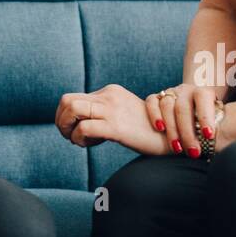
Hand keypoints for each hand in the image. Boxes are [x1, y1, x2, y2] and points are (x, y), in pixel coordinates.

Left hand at [55, 84, 175, 154]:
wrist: (173, 138)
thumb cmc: (148, 131)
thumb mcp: (123, 116)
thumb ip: (104, 114)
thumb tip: (80, 123)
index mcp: (110, 91)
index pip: (72, 97)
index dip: (67, 117)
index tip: (76, 131)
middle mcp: (109, 96)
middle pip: (66, 100)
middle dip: (61, 121)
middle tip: (70, 136)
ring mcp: (112, 110)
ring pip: (71, 109)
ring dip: (66, 128)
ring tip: (78, 141)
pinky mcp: (116, 126)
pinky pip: (83, 128)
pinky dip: (79, 139)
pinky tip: (90, 145)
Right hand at [143, 83, 228, 158]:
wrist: (195, 114)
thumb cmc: (208, 124)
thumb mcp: (217, 121)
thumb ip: (218, 127)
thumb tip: (226, 143)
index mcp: (203, 92)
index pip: (203, 98)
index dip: (205, 116)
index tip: (208, 136)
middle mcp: (186, 90)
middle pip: (183, 107)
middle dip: (187, 132)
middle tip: (193, 152)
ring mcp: (170, 92)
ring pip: (167, 105)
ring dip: (172, 129)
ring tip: (177, 148)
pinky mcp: (156, 97)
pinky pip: (152, 102)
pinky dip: (154, 114)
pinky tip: (160, 129)